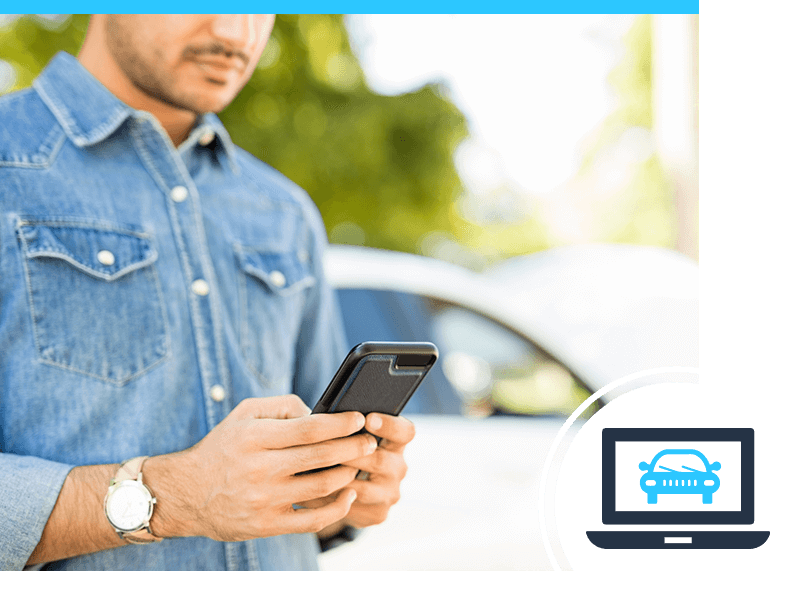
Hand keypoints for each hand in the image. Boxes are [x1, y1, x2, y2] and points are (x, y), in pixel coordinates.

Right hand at [147, 395, 377, 541]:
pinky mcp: (266, 525)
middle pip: (321, 456)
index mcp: (255, 438)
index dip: (340, 423)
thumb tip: (317, 411)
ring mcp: (264, 500)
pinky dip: (337, 508)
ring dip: (348, 474)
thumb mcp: (243, 415)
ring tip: (358, 464)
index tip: (359, 418)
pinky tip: (348, 494)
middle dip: (353, 447)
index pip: (309, 428)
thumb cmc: (222, 448)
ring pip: (322, 487)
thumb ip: (281, 406)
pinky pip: (312, 520)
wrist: (185, 494)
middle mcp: (259, 468)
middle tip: (370, 441)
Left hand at [302, 413, 414, 529]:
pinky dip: (329, 500)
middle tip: (326, 447)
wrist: (345, 491)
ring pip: (363, 488)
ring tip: (311, 471)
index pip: (405, 432)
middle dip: (350, 453)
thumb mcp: (349, 434)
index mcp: (396, 443)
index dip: (389, 425)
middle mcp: (398, 468)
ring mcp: (390, 493)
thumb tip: (311, 413)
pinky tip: (310, 492)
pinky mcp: (378, 514)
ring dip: (336, 480)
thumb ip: (339, 423)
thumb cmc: (344, 452)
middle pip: (380, 460)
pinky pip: (351, 507)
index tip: (368, 419)